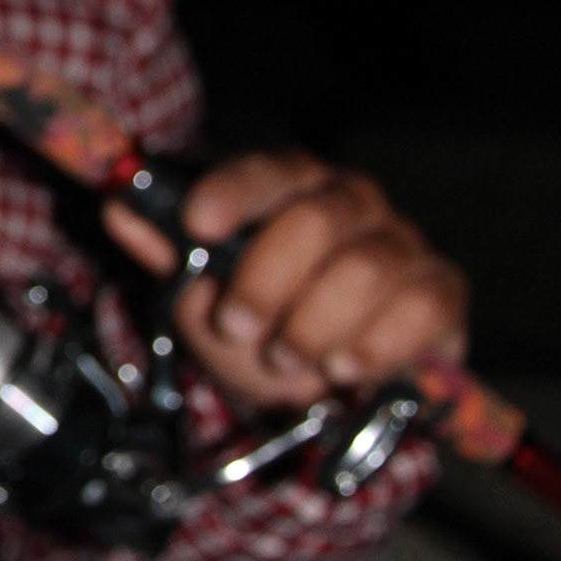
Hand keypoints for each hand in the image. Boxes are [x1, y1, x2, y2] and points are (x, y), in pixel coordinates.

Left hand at [103, 151, 467, 413]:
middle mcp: (352, 202)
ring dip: (311, 326)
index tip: (198, 224)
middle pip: (315, 221)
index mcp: (292, 186)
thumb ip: (166, 250)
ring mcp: (402, 244)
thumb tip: (119, 207)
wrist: (321, 389)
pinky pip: (417, 306)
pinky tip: (343, 367)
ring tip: (285, 359)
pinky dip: (373, 344)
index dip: (232, 193)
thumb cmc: (259, 325)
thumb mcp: (202, 293)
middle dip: (265, 282)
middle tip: (235, 326)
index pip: (266, 171)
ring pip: (363, 269)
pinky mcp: (440, 291)